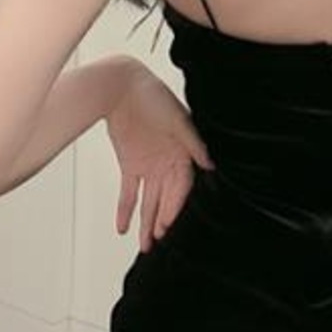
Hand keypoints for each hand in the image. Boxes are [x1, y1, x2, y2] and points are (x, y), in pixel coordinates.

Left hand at [104, 63, 214, 252]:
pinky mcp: (130, 165)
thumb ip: (193, 143)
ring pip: (149, 202)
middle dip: (161, 220)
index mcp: (184, 154)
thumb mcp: (177, 119)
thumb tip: (209, 164)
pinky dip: (125, 210)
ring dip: (146, 222)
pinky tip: (122, 228)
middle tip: (156, 240)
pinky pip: (128, 193)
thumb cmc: (154, 97)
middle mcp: (168, 164)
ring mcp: (149, 166)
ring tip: (144, 245)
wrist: (122, 86)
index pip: (181, 187)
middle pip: (166, 199)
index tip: (168, 223)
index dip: (174, 206)